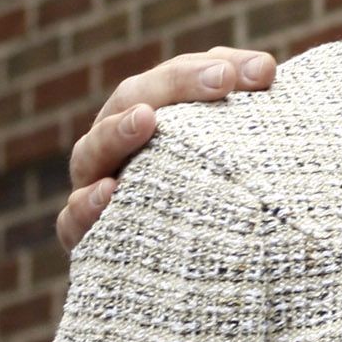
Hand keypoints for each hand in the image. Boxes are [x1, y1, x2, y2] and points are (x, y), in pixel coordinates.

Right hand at [57, 48, 276, 251]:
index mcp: (153, 116)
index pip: (176, 77)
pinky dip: (87, 205)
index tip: (264, 71)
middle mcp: (119, 145)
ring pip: (92, 151)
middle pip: (134, 98)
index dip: (212, 68)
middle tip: (221, 80)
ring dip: (116, 132)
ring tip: (146, 120)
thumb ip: (245, 114)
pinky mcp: (87, 236)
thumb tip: (267, 68)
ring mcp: (97, 186)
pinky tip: (110, 191)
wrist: (197, 273)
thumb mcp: (237, 158)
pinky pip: (74, 220)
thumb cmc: (221, 202)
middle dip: (178, 84)